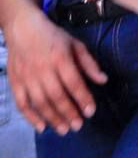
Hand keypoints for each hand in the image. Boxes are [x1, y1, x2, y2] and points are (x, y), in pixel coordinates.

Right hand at [4, 7, 106, 133]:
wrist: (22, 28)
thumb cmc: (53, 37)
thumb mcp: (76, 44)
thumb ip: (89, 64)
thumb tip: (103, 80)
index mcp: (60, 58)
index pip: (74, 82)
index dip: (83, 98)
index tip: (91, 112)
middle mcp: (43, 69)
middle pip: (57, 96)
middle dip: (69, 113)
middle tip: (78, 126)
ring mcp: (27, 77)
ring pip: (40, 102)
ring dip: (52, 118)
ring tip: (64, 129)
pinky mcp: (15, 82)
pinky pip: (22, 103)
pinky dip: (30, 117)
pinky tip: (41, 127)